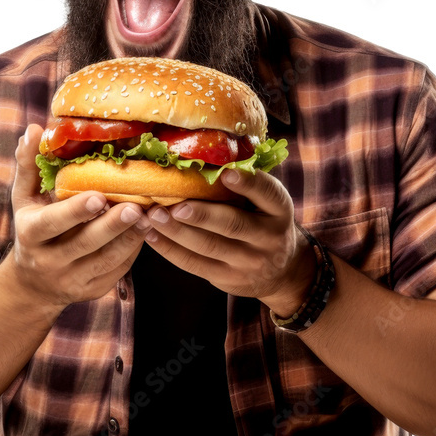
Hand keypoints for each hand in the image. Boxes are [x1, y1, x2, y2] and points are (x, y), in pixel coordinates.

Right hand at [5, 124, 150, 310]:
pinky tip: (146, 231)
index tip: (98, 195)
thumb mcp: (24, 198)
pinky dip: (133, 251)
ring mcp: (72, 280)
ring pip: (106, 261)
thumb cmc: (32, 226)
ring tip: (148, 216)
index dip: (75, 211)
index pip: (52, 224)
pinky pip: (117, 271)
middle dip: (111, 226)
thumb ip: (29, 165)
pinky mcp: (93, 290)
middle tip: (135, 207)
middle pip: (84, 244)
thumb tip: (34, 130)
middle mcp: (49, 261)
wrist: (32, 283)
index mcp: (31, 234)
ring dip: (129, 238)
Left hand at [141, 167, 315, 314]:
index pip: (268, 194)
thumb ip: (248, 185)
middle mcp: (268, 238)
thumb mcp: (269, 204)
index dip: (248, 183)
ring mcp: (248, 262)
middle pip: (233, 225)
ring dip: (177, 231)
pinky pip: (195, 264)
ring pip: (209, 247)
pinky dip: (171, 250)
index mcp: (279, 211)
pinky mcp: (228, 278)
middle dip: (201, 215)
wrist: (282, 271)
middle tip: (175, 206)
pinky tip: (153, 235)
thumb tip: (207, 157)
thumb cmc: (265, 223)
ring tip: (154, 216)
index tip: (226, 173)